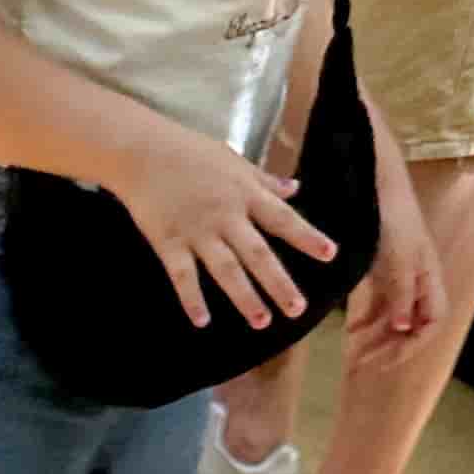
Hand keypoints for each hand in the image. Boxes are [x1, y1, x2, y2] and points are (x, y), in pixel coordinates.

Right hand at [115, 119, 338, 332]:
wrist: (143, 151)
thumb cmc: (190, 152)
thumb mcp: (234, 160)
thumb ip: (264, 180)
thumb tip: (295, 189)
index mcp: (245, 193)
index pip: (283, 219)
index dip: (306, 237)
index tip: (329, 255)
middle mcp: (226, 215)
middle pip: (258, 254)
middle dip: (279, 283)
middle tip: (297, 310)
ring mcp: (197, 231)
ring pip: (225, 269)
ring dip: (244, 297)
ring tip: (261, 322)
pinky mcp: (168, 242)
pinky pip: (181, 276)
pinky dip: (191, 299)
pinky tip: (202, 322)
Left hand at [347, 140, 444, 368]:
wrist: (373, 183)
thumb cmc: (392, 217)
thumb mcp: (399, 256)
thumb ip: (403, 292)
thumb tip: (405, 328)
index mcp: (429, 277)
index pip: (433, 322)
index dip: (414, 346)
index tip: (386, 361)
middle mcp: (417, 280)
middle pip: (412, 325)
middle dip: (391, 347)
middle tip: (362, 364)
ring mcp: (398, 275)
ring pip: (394, 319)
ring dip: (377, 339)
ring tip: (354, 354)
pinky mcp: (380, 270)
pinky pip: (378, 305)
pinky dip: (366, 322)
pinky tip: (351, 334)